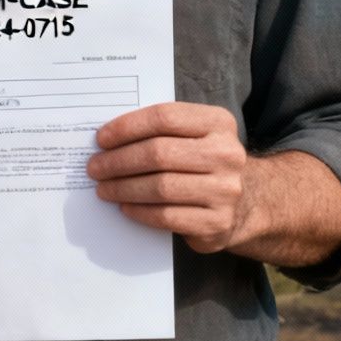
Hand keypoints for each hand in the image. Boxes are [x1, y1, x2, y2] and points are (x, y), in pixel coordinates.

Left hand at [88, 102, 249, 252]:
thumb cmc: (203, 162)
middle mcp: (227, 154)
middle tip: (95, 167)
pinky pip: (167, 216)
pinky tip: (125, 207)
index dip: (127, 127)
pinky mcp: (216, 222)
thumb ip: (161, 131)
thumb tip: (108, 139)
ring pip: (160, 187)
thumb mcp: (194, 135)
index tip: (101, 139)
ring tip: (103, 188)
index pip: (164, 118)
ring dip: (123, 188)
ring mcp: (225, 190)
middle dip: (118, 161)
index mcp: (218, 123)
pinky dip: (139, 211)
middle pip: (159, 153)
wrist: (245, 203)